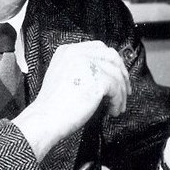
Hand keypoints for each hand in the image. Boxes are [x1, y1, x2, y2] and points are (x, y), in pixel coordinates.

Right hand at [14, 41, 130, 161]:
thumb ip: (81, 69)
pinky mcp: (96, 79)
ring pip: (116, 74)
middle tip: (125, 90)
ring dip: (121, 93)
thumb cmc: (53, 106)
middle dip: (122, 74)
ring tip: (117, 106)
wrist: (44, 120)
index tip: (118, 75)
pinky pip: (116, 88)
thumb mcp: (63, 76)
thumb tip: (106, 73)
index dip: (112, 62)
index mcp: (68, 51)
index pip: (99, 48)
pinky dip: (118, 101)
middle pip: (111, 57)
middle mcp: (77, 53)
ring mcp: (87, 65)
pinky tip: (113, 110)